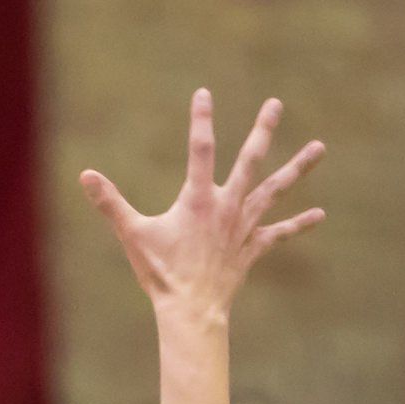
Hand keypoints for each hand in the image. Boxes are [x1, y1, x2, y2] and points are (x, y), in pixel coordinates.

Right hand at [82, 90, 322, 323]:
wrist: (191, 310)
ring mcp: (244, 226)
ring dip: (298, 167)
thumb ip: (110, 203)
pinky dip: (298, 225)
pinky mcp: (252, 247)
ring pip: (275, 190)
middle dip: (262, 130)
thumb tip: (85, 176)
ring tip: (319, 147)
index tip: (204, 93)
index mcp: (198, 199)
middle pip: (251, 159)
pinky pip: (278, 233)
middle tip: (275, 104)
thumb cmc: (160, 274)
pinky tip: (319, 215)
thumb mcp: (132, 235)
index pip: (201, 149)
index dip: (201, 119)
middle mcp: (227, 206)